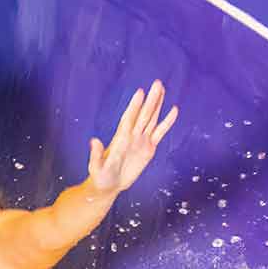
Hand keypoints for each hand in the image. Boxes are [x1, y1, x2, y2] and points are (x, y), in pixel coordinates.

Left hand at [86, 80, 177, 195]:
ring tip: (162, 89)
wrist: (109, 184)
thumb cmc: (100, 176)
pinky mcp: (149, 148)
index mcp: (120, 138)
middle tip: (157, 83)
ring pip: (151, 119)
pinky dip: (167, 122)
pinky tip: (173, 111)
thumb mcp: (96, 167)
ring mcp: (141, 140)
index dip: (134, 106)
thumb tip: (93, 141)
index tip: (140, 92)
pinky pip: (160, 132)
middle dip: (151, 99)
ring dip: (157, 104)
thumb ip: (96, 154)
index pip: (129, 119)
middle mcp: (132, 135)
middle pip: (143, 114)